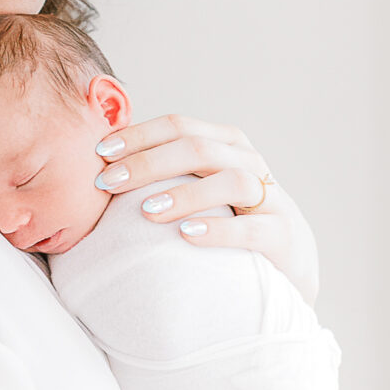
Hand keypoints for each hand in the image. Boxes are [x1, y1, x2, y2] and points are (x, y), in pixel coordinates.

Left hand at [93, 112, 320, 305]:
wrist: (289, 263)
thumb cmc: (230, 220)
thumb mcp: (202, 188)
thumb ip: (166, 172)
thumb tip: (103, 161)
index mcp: (227, 144)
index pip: (180, 126)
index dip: (140, 135)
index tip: (100, 152)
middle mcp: (250, 163)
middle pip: (198, 149)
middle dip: (148, 162)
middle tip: (108, 182)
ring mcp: (271, 197)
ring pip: (231, 181)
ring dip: (184, 194)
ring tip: (146, 211)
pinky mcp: (284, 234)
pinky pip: (252, 228)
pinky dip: (217, 230)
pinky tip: (185, 236)